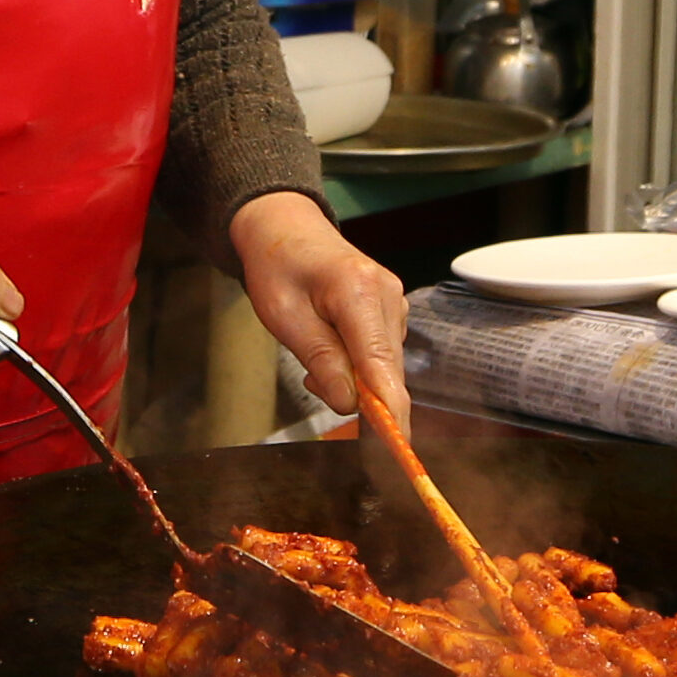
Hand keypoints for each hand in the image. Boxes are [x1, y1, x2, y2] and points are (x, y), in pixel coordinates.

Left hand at [230, 192, 407, 428]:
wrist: (286, 229)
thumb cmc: (278, 268)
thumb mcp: (284, 317)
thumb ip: (320, 359)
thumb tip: (350, 405)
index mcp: (359, 292)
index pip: (382, 364)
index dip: (392, 411)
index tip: (398, 447)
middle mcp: (389, 295)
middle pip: (387, 370)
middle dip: (358, 393)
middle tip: (311, 380)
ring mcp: (396, 300)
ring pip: (384, 365)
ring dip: (354, 376)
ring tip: (313, 349)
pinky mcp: (393, 308)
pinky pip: (381, 352)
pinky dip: (358, 362)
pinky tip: (330, 343)